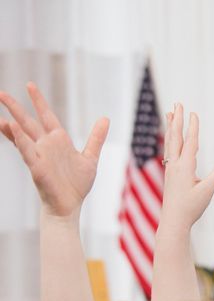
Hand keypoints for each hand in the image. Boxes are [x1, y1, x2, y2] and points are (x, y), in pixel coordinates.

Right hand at [0, 82, 107, 218]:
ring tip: (2, 114)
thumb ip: (96, 138)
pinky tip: (11, 128)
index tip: (29, 85)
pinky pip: (26, 151)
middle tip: (1, 93)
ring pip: (23, 135)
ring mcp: (40, 155)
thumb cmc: (77, 184)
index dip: (38, 101)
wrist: (70, 205)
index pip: (46, 116)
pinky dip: (19, 140)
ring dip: (12, 124)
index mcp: (58, 141)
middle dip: (15, 108)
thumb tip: (105, 118)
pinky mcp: (37, 167)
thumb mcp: (90, 157)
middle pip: (29, 122)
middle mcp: (46, 145)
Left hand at [158, 104, 213, 229]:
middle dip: (177, 120)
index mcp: (185, 167)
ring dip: (171, 127)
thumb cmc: (191, 208)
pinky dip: (170, 140)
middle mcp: (175, 165)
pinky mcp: (170, 174)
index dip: (193, 127)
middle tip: (177, 104)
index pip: (190, 143)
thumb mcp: (208, 191)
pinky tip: (171, 139)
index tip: (194, 113)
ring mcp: (171, 169)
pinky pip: (169, 151)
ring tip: (170, 114)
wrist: (174, 221)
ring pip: (170, 143)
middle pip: (175, 137)